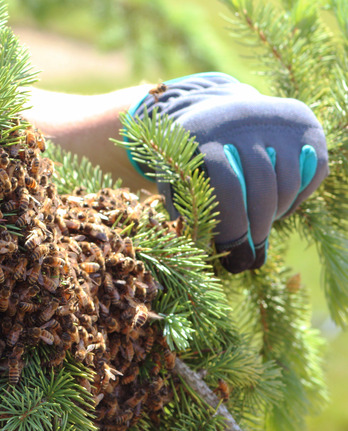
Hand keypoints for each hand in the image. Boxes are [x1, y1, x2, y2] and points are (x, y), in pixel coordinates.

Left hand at [132, 73, 327, 272]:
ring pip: (288, 183)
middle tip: (250, 254)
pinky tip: (277, 203)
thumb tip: (208, 253)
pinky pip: (313, 172)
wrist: (216, 112)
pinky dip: (298, 197)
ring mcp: (275, 118)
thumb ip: (187, 212)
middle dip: (258, 228)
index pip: (227, 185)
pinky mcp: (304, 123)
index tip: (233, 256)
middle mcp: (239, 119)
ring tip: (258, 224)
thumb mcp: (177, 178)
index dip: (232, 226)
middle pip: (262, 187)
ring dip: (276, 214)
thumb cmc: (192, 160)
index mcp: (200, 133)